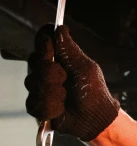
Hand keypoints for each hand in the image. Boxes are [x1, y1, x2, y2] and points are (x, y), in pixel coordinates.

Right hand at [25, 24, 119, 141]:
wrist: (94, 118)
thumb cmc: (93, 91)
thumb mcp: (85, 68)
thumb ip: (70, 50)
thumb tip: (60, 28)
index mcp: (58, 58)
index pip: (43, 41)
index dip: (44, 43)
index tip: (50, 45)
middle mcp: (46, 70)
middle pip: (34, 61)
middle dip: (52, 72)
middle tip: (66, 79)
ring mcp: (40, 87)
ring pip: (33, 82)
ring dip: (54, 92)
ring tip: (66, 97)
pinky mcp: (37, 105)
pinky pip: (34, 102)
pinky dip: (51, 107)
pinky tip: (61, 109)